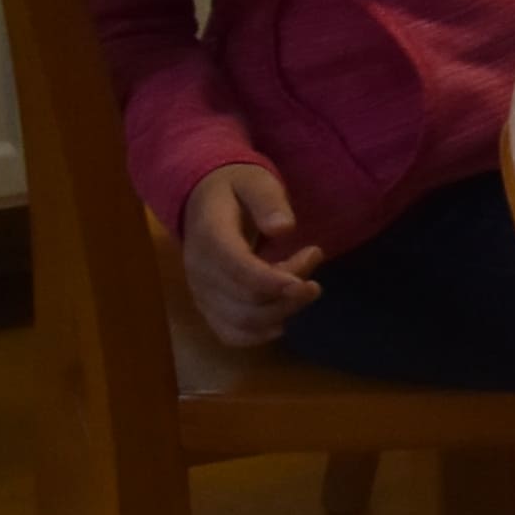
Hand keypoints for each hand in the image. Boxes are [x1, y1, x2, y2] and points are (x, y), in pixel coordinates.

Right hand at [177, 164, 321, 344]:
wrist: (202, 202)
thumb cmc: (234, 189)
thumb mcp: (254, 181)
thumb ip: (268, 201)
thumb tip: (284, 228)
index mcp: (210, 237)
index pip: (238, 269)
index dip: (274, 282)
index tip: (306, 283)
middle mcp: (200, 271)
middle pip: (245, 301)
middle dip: (288, 295)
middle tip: (315, 257)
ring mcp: (201, 292)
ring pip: (242, 321)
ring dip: (282, 311)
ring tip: (307, 285)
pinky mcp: (208, 305)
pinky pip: (229, 333)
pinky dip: (259, 334)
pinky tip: (283, 320)